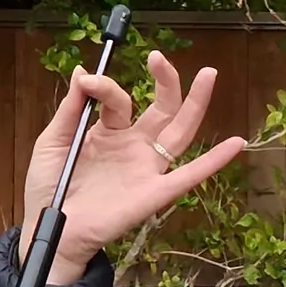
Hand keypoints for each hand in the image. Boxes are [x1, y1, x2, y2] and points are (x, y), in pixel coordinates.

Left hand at [20, 52, 245, 283]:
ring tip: (208, 73)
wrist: (50, 230)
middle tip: (158, 56)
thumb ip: (71, 109)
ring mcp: (146, 169)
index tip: (89, 81)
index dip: (106, 87)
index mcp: (108, 133)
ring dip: (195, 103)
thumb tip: (84, 71)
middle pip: (161, 108)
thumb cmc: (49, 188)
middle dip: (165, 80)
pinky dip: (214, 161)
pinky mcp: (153, 193)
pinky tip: (236, 143)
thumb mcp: (54, 141)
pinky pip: (189, 176)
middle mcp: (133, 146)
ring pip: (179, 132)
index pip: (118, 100)